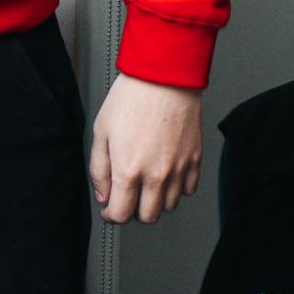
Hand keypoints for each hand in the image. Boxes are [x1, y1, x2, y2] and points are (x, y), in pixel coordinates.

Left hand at [89, 76, 202, 225]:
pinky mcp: (194, 159)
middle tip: (128, 198)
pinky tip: (167, 175)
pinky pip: (189, 189)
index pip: (121, 214)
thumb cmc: (132, 97)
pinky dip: (178, 188)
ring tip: (147, 184)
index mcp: (129, 170)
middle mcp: (156, 175)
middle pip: (148, 216)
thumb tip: (103, 194)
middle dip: (134, 211)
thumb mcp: (101, 131)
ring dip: (156, 201)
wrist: (164, 76)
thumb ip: (99, 169)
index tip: (109, 210)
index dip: (111, 216)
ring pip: (169, 206)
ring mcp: (178, 168)